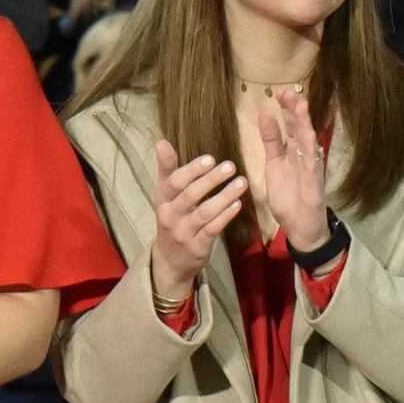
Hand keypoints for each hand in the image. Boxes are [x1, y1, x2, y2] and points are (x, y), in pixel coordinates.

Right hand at [147, 137, 244, 305]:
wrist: (170, 260)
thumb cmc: (172, 218)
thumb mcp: (165, 195)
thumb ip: (167, 169)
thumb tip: (161, 142)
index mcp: (162, 200)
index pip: (174, 182)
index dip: (192, 170)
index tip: (210, 158)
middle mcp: (170, 216)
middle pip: (190, 196)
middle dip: (211, 180)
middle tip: (230, 166)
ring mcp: (183, 233)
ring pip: (204, 213)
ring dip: (224, 197)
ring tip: (241, 182)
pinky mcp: (197, 247)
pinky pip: (212, 230)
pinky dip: (225, 216)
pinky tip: (238, 204)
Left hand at [246, 84, 330, 251]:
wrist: (300, 226)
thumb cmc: (290, 196)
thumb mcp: (274, 164)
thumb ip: (271, 141)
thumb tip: (264, 115)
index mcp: (294, 150)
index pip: (290, 124)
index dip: (285, 107)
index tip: (276, 90)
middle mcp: (305, 155)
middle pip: (300, 127)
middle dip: (294, 108)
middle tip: (286, 89)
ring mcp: (310, 168)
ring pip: (308, 140)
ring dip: (304, 123)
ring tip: (300, 103)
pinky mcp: (313, 182)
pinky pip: (311, 164)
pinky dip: (309, 149)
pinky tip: (307, 135)